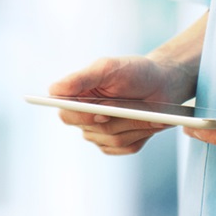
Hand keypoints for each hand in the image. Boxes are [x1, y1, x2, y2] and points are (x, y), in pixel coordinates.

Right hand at [49, 56, 187, 154]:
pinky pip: (126, 146)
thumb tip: (54, 90)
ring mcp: (101, 133)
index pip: (66, 115)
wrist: (162, 83)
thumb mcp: (108, 68)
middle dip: (118, 119)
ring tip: (148, 110)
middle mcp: (85, 117)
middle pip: (92, 130)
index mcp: (77, 97)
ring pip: (113, 139)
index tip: (102, 113)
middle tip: (134, 107)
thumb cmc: (134, 72)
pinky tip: (149, 121)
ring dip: (134, 124)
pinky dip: (142, 132)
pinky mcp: (118, 144)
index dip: (82, 117)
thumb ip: (80, 78)